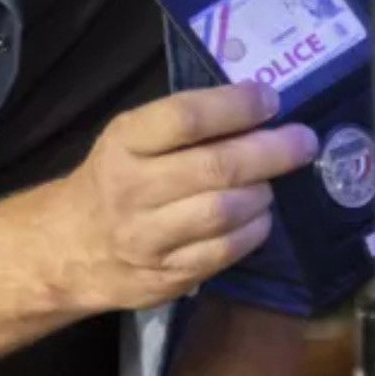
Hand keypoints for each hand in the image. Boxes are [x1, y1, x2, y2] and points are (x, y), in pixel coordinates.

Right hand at [41, 82, 319, 312]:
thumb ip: (184, 125)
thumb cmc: (113, 178)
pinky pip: (226, 251)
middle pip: (215, 167)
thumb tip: (259, 106)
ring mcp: (148, 238)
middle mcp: (132, 189)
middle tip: (304, 140)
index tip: (270, 99)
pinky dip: (254, 230)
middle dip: (271, 151)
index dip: (235, 106)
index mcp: (124, 142)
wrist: (70, 248)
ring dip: (262, 192)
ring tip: (271, 182)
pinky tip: (259, 216)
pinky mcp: (166, 276)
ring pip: (225, 211)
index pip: (186, 117)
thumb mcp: (130, 139)